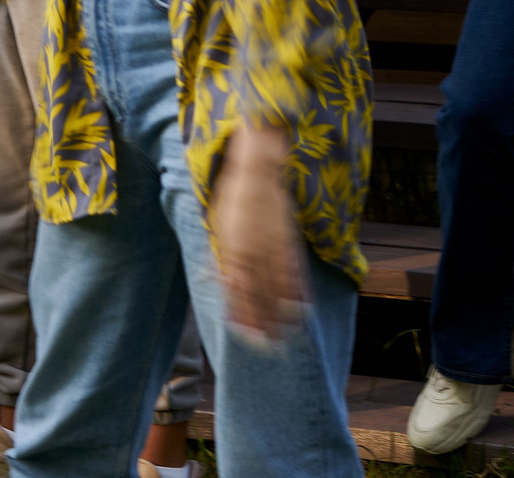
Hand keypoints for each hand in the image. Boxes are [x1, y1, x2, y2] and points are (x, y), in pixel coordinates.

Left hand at [211, 125, 307, 345]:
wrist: (258, 167)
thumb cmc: (233, 196)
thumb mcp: (217, 224)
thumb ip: (218, 255)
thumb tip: (210, 279)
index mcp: (232, 248)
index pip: (237, 290)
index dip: (242, 314)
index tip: (245, 334)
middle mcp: (253, 250)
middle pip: (259, 294)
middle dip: (263, 322)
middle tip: (268, 346)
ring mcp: (274, 245)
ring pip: (278, 287)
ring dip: (281, 314)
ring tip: (285, 337)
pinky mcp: (289, 238)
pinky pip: (295, 270)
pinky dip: (299, 291)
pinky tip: (303, 308)